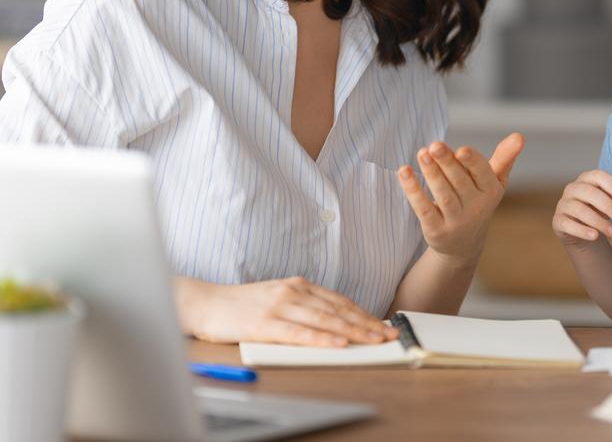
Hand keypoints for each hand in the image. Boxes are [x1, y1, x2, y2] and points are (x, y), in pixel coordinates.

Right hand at [174, 276, 398, 346]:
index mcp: (299, 285)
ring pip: (324, 320)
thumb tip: (336, 323)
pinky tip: (338, 344)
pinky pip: (299, 333)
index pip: (339, 301)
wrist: (204, 303)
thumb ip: (304, 307)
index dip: (364, 313)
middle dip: (366, 323)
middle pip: (337, 310)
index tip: (384, 325)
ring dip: (352, 331)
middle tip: (388, 335)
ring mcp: (279, 306)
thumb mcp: (278, 298)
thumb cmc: (242, 306)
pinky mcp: (264, 323)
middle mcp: (293, 292)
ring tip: (373, 340)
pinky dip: (321, 339)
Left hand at [397, 132, 525, 264]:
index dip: (472, 162)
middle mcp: (476, 209)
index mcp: (491, 192)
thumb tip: (520, 136)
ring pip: (443, 195)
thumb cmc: (478, 201)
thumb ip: (503, 158)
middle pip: (459, 182)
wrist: (463, 244)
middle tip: (434, 145)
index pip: (483, 174)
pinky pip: (424, 209)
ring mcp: (456, 222)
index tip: (460, 150)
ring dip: (431, 173)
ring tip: (422, 153)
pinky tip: (404, 172)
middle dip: (447, 163)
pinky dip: (413, 190)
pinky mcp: (436, 231)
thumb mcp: (494, 181)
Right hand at [552, 170, 611, 255]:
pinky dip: (582, 230)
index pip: (598, 176)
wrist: (589, 235)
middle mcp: (573, 188)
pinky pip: (568, 224)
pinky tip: (594, 236)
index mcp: (588, 179)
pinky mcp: (558, 221)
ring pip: (579, 209)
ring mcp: (563, 204)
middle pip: (589, 192)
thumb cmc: (605, 215)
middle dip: (609, 206)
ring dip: (598, 221)